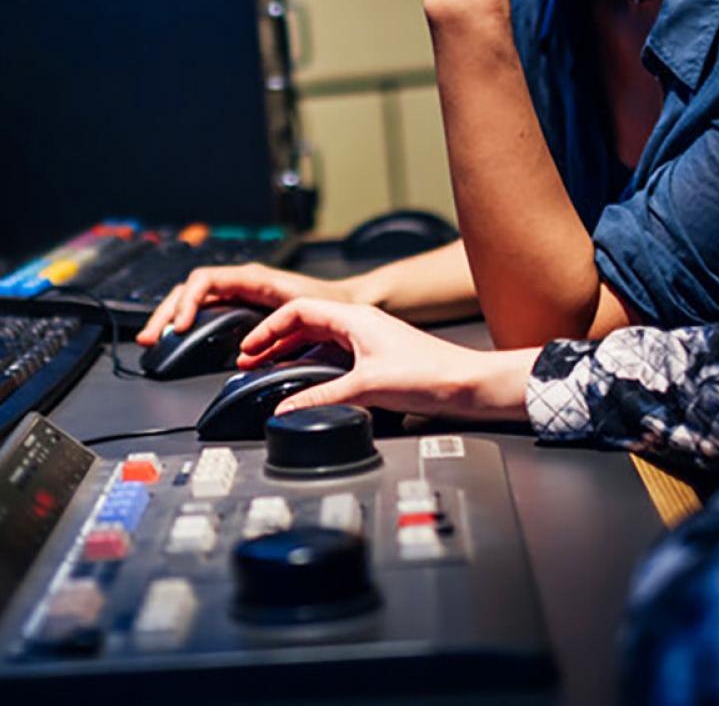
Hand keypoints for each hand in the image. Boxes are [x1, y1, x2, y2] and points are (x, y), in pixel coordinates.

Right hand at [135, 265, 356, 344]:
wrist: (352, 304)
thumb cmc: (333, 306)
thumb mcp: (303, 316)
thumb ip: (278, 331)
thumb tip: (247, 353)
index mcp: (254, 278)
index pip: (205, 280)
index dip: (187, 303)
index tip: (179, 328)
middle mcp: (243, 281)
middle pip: (191, 289)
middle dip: (166, 311)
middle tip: (149, 337)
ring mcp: (240, 292)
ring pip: (194, 298)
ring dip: (172, 316)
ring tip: (154, 339)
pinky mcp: (243, 306)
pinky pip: (207, 309)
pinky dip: (188, 322)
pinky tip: (178, 340)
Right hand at [237, 298, 533, 420]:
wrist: (469, 385)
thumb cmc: (430, 374)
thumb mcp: (368, 387)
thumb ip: (322, 397)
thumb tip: (288, 409)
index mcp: (356, 317)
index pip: (299, 310)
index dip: (269, 328)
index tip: (249, 347)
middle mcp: (361, 323)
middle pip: (306, 322)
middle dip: (275, 340)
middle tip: (250, 359)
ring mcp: (369, 340)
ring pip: (319, 339)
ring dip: (292, 352)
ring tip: (269, 368)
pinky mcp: (377, 358)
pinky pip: (334, 355)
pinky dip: (312, 364)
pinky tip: (306, 381)